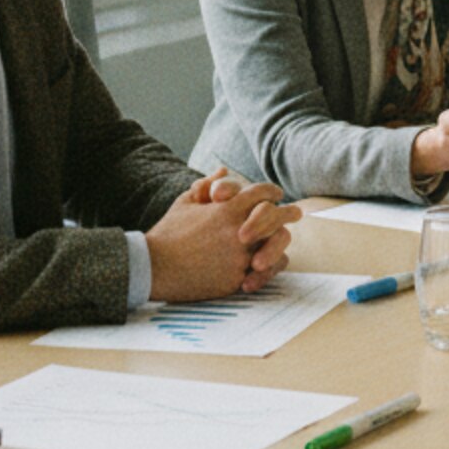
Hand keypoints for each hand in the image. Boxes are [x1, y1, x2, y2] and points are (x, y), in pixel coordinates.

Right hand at [147, 178, 303, 299]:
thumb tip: (223, 170)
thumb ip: (207, 185)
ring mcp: (241, 256)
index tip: (276, 194)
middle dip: (288, 213)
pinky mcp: (237, 278)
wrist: (153, 267)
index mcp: (228, 209)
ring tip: (284, 237)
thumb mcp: (185, 203)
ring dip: (281, 240)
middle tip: (296, 213)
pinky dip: (271, 266)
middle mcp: (240, 231)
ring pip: (277, 244)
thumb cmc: (167, 233)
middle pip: (277, 217)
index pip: (262, 193)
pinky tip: (270, 261)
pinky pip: (266, 271)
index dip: (271, 191)